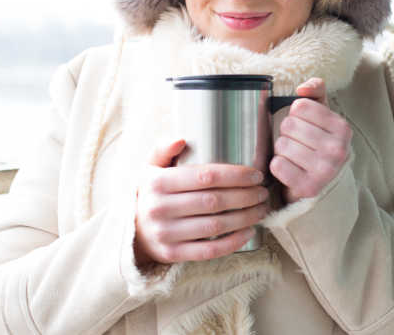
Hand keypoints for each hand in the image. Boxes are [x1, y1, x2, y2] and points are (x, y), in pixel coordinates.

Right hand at [133, 139, 269, 266]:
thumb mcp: (149, 167)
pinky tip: (249, 231)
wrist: (130, 230)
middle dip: (246, 196)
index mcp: (157, 182)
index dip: (236, 175)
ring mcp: (165, 234)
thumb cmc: (149, 193)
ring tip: (262, 209)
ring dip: (245, 217)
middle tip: (263, 191)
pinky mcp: (172, 254)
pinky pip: (208, 250)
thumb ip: (163, 149)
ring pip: (215, 226)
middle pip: (214, 201)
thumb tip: (181, 138)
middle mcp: (159, 209)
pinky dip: (233, 242)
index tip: (256, 174)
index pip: (206, 176)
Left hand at [270, 78, 351, 203]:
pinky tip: (290, 170)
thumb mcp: (322, 116)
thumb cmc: (318, 144)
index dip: (296, 114)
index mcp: (343, 128)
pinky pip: (277, 165)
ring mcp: (325, 170)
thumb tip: (302, 89)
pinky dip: (278, 166)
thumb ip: (316, 92)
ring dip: (282, 150)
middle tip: (298, 144)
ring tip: (295, 157)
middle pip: (289, 124)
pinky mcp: (308, 187)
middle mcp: (338, 149)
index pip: (301, 106)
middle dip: (288, 133)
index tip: (305, 126)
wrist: (324, 185)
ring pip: (282, 144)